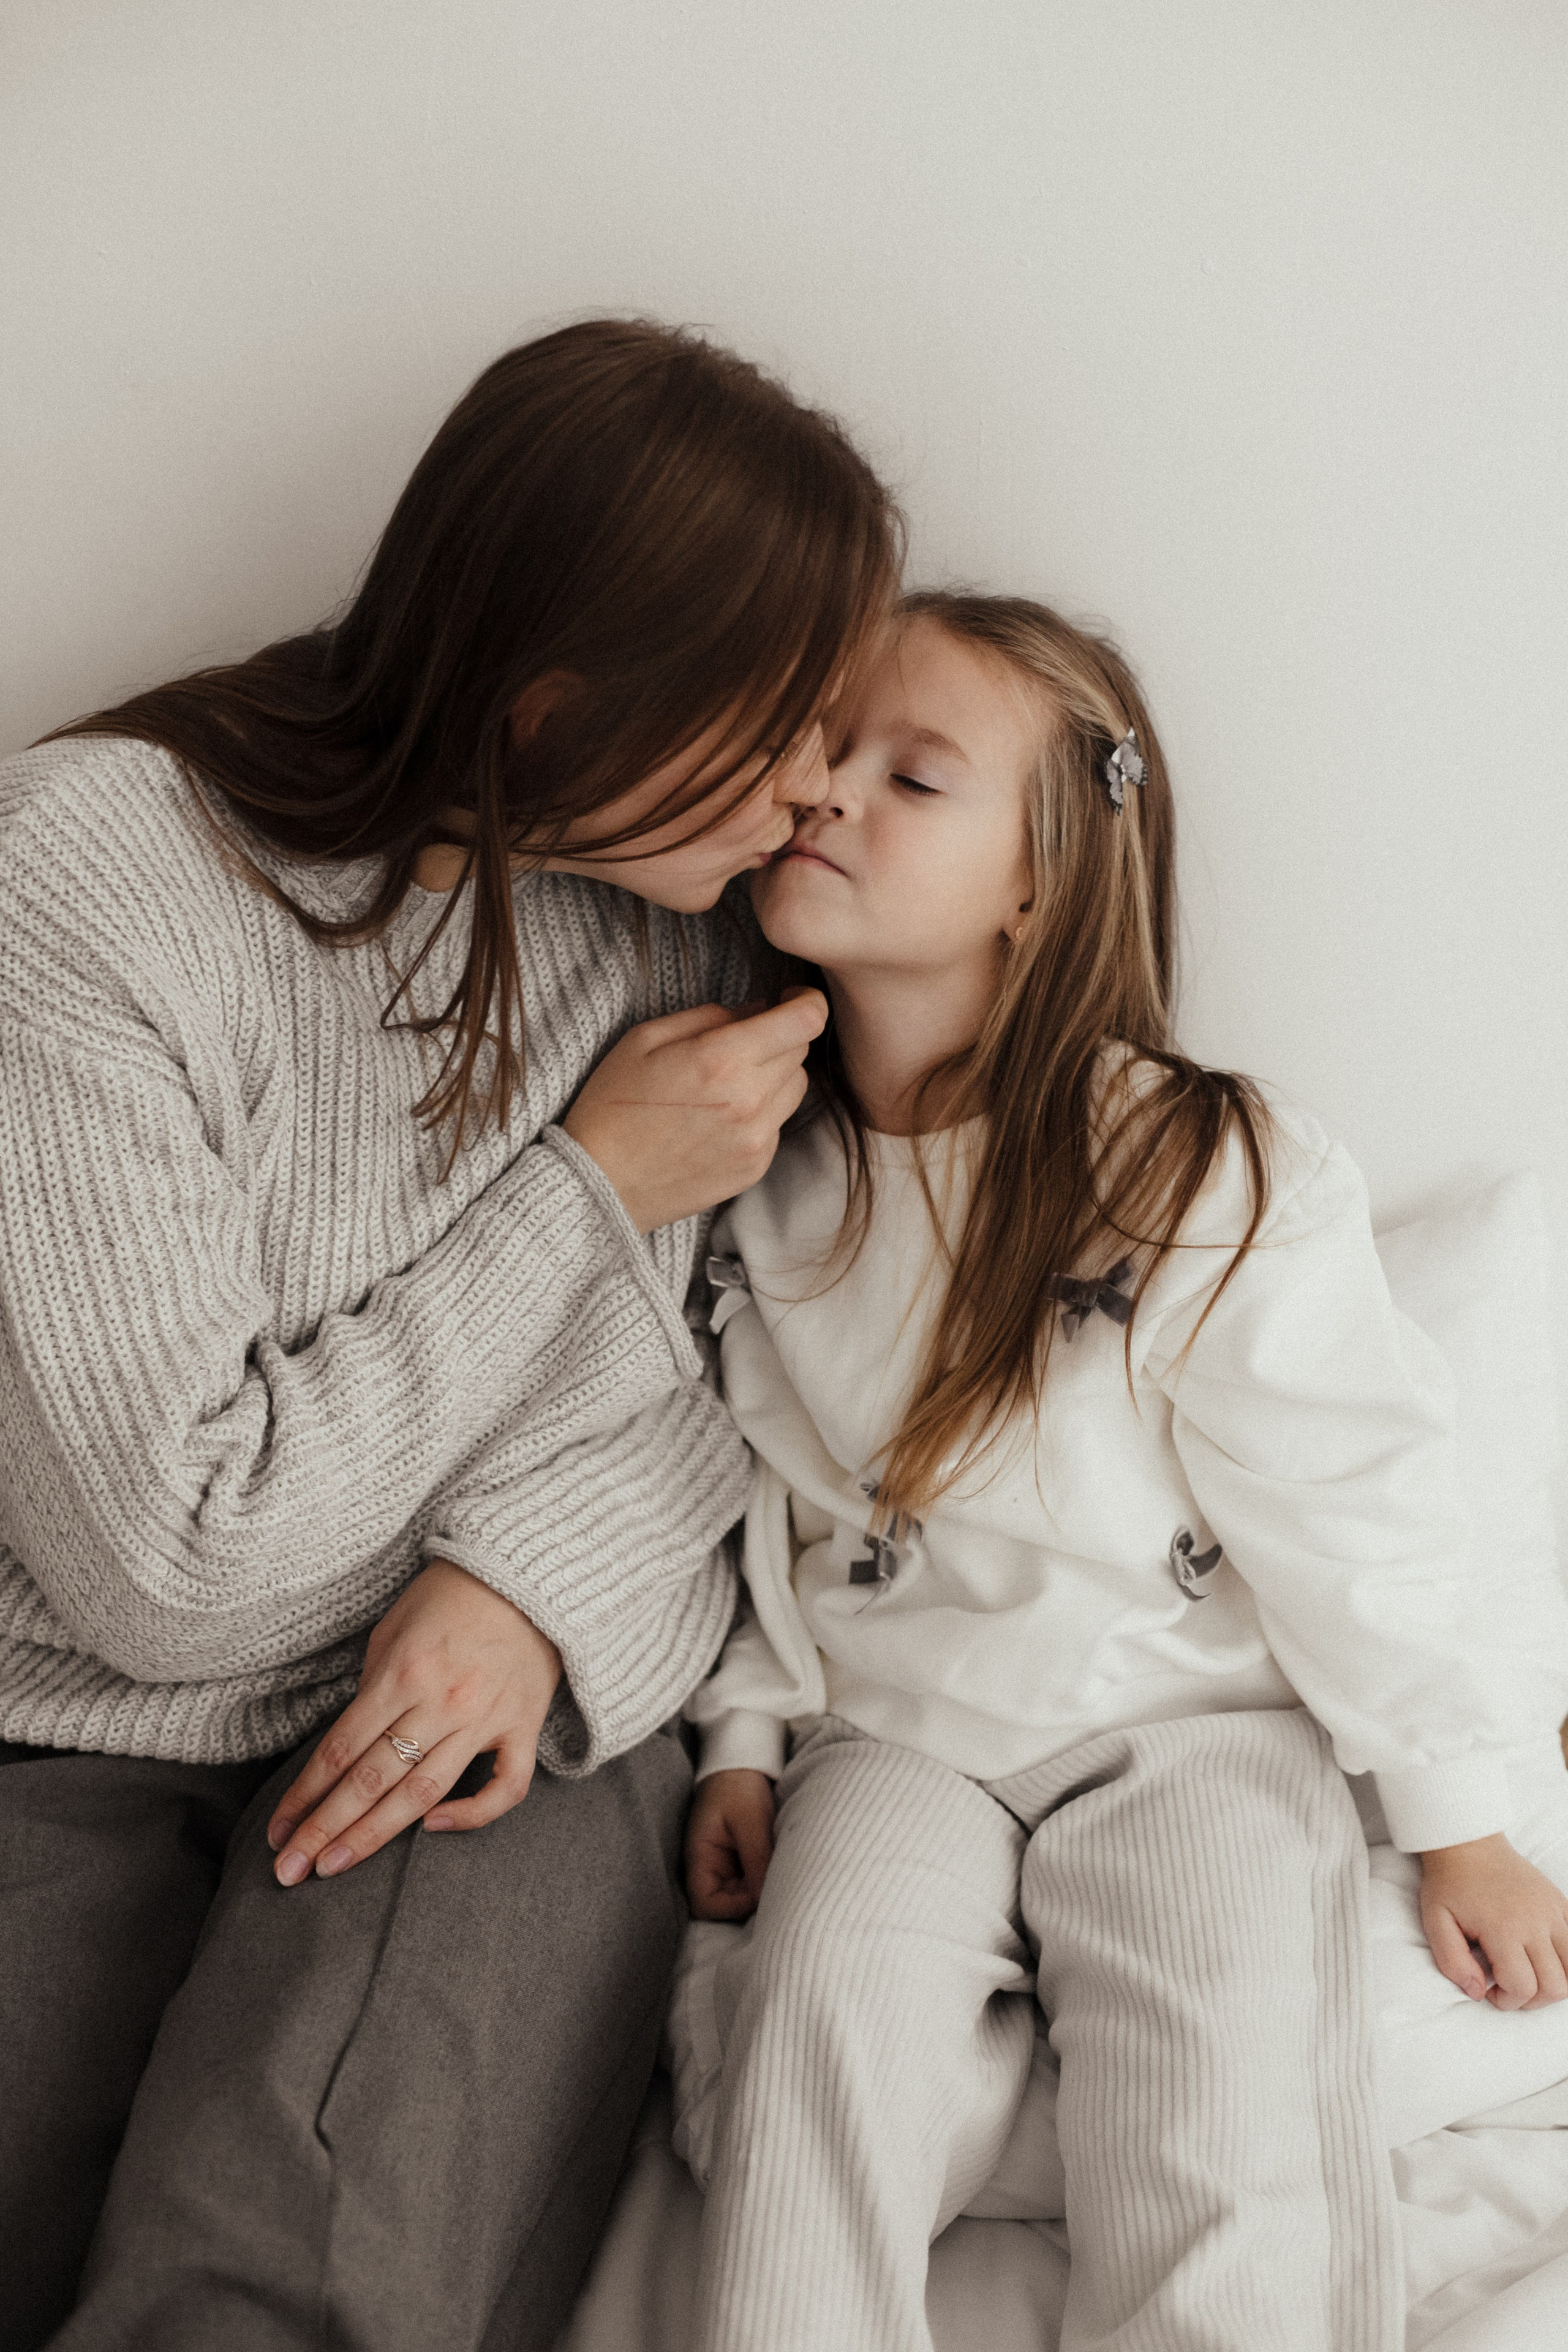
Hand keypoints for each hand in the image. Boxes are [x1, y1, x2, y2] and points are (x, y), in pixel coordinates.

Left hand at [266, 1559, 561, 1885]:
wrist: (525, 1575)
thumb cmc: (448, 1597)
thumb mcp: (392, 1629)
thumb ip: (371, 1687)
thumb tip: (350, 1746)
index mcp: (402, 1672)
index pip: (341, 1749)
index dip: (305, 1795)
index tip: (277, 1831)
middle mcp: (441, 1701)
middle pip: (372, 1781)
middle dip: (324, 1829)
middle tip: (288, 1870)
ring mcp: (486, 1718)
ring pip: (423, 1794)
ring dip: (372, 1836)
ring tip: (332, 1868)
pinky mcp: (523, 1727)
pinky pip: (505, 1786)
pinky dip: (472, 1814)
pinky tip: (433, 1829)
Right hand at [563, 990, 826, 1233]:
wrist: (600, 1185)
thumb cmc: (613, 1106)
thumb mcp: (645, 1038)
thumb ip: (708, 1016)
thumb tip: (757, 1009)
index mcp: (722, 1059)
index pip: (805, 1020)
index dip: (805, 1002)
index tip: (788, 999)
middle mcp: (749, 1100)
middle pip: (801, 1050)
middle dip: (780, 1036)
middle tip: (743, 1040)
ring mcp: (756, 1139)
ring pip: (796, 1086)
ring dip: (775, 1073)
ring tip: (730, 1080)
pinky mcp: (756, 1167)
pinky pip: (778, 1123)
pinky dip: (762, 1111)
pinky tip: (721, 1116)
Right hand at [685, 1767, 776, 1919]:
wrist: (742, 1761)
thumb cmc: (740, 1785)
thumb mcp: (751, 1819)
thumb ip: (757, 1859)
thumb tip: (765, 1900)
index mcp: (700, 1857)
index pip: (704, 1904)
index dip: (731, 1907)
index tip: (759, 1892)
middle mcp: (708, 1866)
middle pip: (723, 1905)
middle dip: (749, 1901)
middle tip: (776, 1885)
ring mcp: (723, 1864)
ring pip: (740, 1895)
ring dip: (759, 1890)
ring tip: (780, 1872)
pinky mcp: (738, 1860)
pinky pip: (749, 1882)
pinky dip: (763, 1879)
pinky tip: (777, 1867)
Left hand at [1419, 1831, 1567, 2008]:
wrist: (1467, 1843)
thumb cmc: (1449, 1884)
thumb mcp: (1436, 1922)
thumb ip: (1452, 1962)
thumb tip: (1477, 1993)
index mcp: (1504, 1929)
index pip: (1523, 1988)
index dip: (1506, 2001)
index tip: (1489, 1990)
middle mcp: (1535, 1922)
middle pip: (1555, 1986)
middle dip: (1531, 1999)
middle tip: (1508, 1985)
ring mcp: (1553, 1911)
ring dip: (1554, 1982)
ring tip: (1528, 1974)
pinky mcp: (1560, 1903)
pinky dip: (1565, 1958)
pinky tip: (1541, 1955)